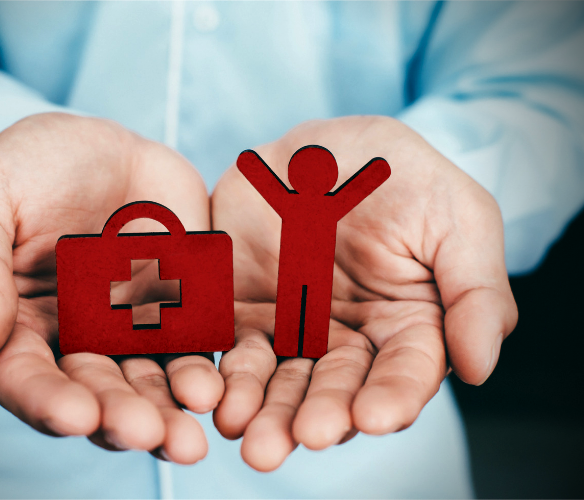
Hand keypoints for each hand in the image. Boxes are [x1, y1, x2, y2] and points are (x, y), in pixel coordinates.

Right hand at [0, 113, 222, 463]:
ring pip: (148, 384)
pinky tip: (214, 388)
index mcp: (17, 325)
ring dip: (167, 413)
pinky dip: (202, 371)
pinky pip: (192, 347)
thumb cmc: (24, 167)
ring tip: (189, 437)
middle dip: (120, 417)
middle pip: (95, 393)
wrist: (97, 142)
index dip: (48, 401)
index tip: (77, 414)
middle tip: (149, 434)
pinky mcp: (177, 310)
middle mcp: (74, 340)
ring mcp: (129, 328)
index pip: (24, 378)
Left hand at [210, 116, 517, 470]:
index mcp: (407, 324)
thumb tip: (478, 368)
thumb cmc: (399, 175)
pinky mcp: (243, 314)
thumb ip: (475, 290)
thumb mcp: (457, 217)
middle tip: (306, 436)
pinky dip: (223, 377)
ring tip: (252, 439)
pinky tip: (215, 399)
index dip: (392, 396)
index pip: (404, 372)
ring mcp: (291, 330)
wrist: (320, 145)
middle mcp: (348, 339)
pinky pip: (230, 350)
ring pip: (279, 382)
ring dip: (267, 413)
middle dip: (322, 415)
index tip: (375, 415)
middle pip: (336, 389)